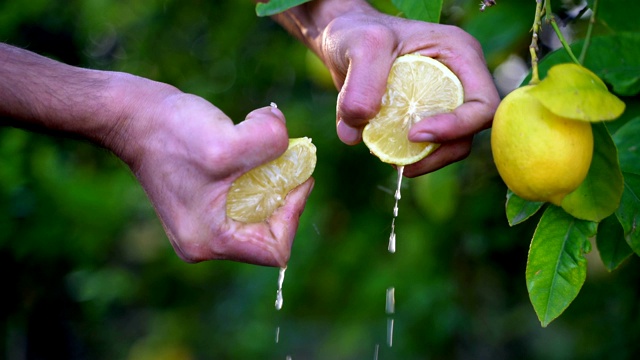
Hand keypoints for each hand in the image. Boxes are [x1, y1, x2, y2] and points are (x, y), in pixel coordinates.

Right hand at [107, 78, 313, 266]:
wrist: (134, 114)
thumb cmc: (172, 133)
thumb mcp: (225, 142)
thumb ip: (271, 144)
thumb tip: (294, 145)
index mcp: (211, 241)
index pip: (275, 249)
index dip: (294, 215)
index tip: (297, 178)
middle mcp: (207, 238)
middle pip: (269, 228)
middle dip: (284, 191)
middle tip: (289, 156)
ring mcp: (204, 220)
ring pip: (260, 207)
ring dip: (271, 174)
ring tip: (260, 141)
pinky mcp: (204, 199)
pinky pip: (246, 192)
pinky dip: (255, 167)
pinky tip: (245, 138)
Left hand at [317, 9, 499, 175]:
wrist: (343, 40)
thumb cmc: (359, 31)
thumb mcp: (362, 45)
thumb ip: (362, 84)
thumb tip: (356, 135)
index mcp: (460, 54)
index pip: (483, 104)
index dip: (457, 127)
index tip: (413, 134)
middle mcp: (459, 78)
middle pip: (470, 131)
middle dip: (440, 152)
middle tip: (403, 163)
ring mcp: (443, 99)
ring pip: (451, 144)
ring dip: (425, 159)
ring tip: (391, 159)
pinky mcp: (424, 116)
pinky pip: (428, 145)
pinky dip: (409, 155)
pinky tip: (383, 150)